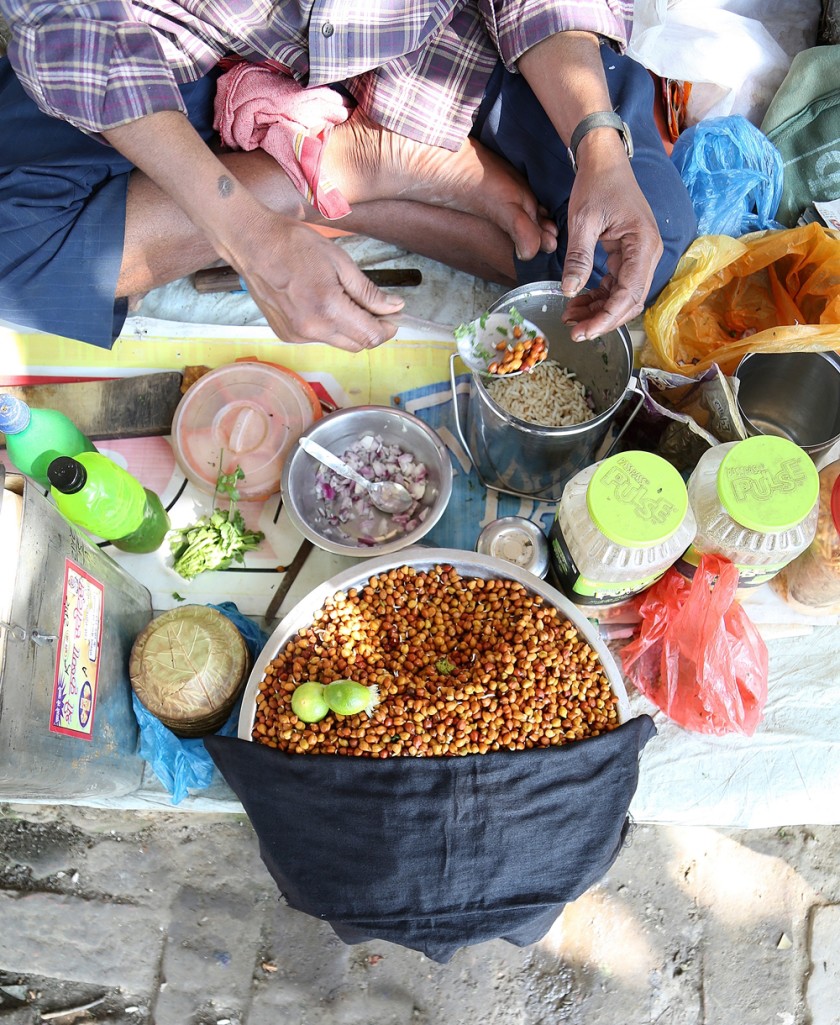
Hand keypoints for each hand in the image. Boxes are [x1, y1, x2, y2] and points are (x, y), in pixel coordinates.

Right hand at [233, 214, 404, 350]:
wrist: (252, 244)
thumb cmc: (295, 245)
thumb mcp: (340, 261)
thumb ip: (368, 291)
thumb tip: (395, 307)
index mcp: (329, 310)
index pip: (371, 336)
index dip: (387, 328)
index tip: (393, 315)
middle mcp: (313, 330)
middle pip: (357, 345)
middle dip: (370, 329)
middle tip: (375, 307)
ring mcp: (297, 335)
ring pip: (338, 342)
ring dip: (348, 328)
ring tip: (341, 298)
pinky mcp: (286, 335)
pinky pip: (318, 338)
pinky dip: (327, 326)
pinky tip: (319, 302)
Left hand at [560, 154, 662, 340]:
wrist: (604, 161)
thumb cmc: (597, 184)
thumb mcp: (583, 221)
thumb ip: (578, 258)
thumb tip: (569, 291)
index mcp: (643, 245)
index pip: (629, 294)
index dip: (606, 317)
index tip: (583, 331)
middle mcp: (648, 254)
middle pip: (629, 301)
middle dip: (602, 320)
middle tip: (574, 332)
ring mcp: (640, 256)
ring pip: (622, 297)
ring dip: (598, 311)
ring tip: (570, 317)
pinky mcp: (628, 257)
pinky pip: (616, 285)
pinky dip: (598, 297)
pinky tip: (577, 302)